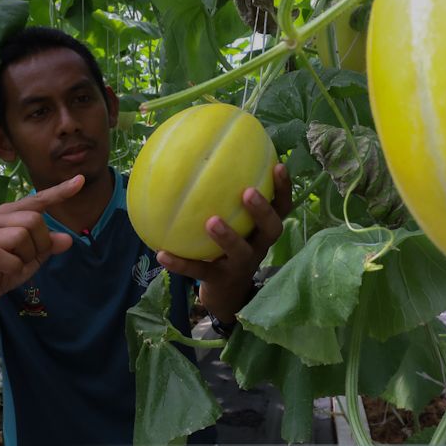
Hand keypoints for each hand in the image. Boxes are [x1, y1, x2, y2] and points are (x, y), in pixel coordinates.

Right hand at [0, 175, 84, 319]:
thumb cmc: (3, 271)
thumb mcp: (32, 259)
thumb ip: (48, 246)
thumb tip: (68, 239)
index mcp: (8, 215)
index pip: (37, 200)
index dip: (59, 192)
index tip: (80, 180)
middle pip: (33, 220)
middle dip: (40, 244)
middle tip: (28, 259)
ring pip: (20, 236)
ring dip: (25, 257)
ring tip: (14, 266)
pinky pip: (3, 255)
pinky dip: (13, 267)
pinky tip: (5, 272)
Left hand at [157, 164, 291, 320]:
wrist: (226, 293)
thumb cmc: (228, 246)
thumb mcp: (234, 221)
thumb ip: (224, 194)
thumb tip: (198, 152)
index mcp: (262, 229)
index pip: (282, 207)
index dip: (283, 188)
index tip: (277, 165)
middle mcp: (258, 246)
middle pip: (271, 229)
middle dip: (262, 210)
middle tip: (248, 192)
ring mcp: (240, 266)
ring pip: (240, 252)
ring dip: (228, 236)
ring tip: (210, 222)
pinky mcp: (219, 281)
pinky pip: (199, 272)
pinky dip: (181, 264)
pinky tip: (162, 254)